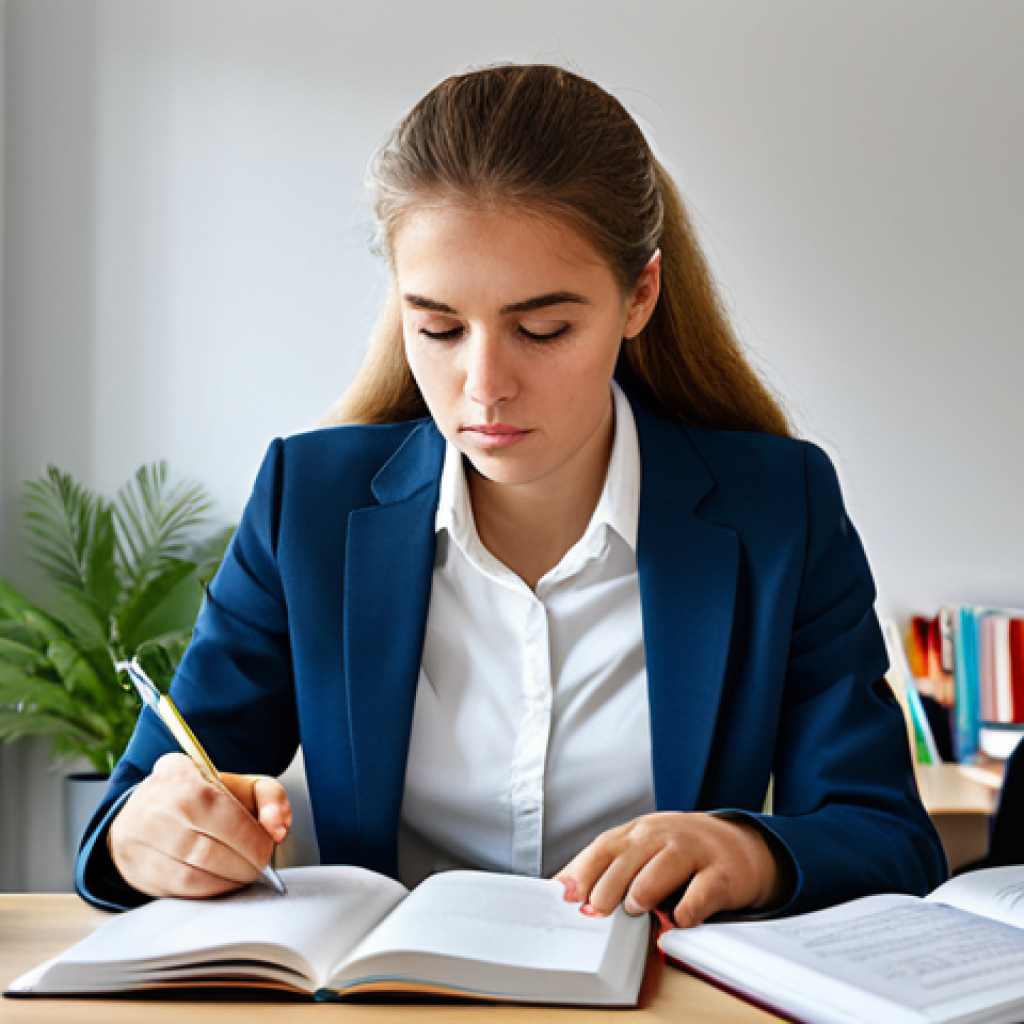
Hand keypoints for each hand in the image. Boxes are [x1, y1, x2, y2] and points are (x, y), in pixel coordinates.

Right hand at [108, 753, 292, 898]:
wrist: (143, 810)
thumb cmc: (198, 796)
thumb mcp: (235, 783)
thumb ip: (268, 795)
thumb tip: (278, 828)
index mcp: (182, 778)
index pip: (227, 816)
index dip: (254, 838)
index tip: (268, 847)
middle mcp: (156, 808)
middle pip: (212, 850)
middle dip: (246, 863)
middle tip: (260, 865)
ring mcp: (142, 841)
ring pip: (197, 874)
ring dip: (230, 880)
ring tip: (245, 874)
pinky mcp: (139, 870)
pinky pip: (182, 889)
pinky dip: (210, 890)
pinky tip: (223, 882)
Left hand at [555, 812, 787, 927]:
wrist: (740, 846)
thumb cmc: (682, 852)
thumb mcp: (643, 850)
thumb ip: (608, 866)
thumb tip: (565, 888)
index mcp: (640, 831)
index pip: (605, 846)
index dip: (584, 870)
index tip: (567, 894)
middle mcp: (664, 835)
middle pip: (629, 856)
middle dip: (608, 885)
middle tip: (596, 911)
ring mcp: (694, 851)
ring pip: (663, 866)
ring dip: (645, 890)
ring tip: (635, 909)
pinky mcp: (722, 873)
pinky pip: (703, 891)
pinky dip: (688, 908)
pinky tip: (678, 919)